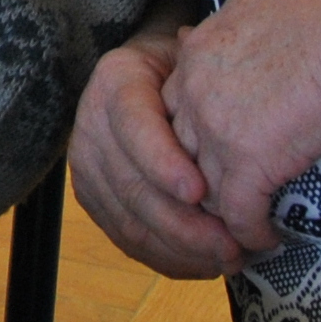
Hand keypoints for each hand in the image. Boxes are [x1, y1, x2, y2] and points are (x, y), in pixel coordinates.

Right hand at [68, 28, 245, 279]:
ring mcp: (87, 168)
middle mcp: (90, 126)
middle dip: (184, 225)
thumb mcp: (195, 57)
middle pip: (132, 187)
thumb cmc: (183, 68)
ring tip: (229, 259)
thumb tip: (230, 83)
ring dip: (182, 250)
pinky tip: (206, 264)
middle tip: (233, 244)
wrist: (147, 80)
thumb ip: (207, 74)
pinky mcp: (93, 200)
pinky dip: (169, 260)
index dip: (163, 163)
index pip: (134, 127)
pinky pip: (128, 241)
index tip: (201, 192)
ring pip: (129, 223)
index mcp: (116, 82)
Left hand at [159, 0, 320, 255]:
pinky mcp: (247, 164)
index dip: (198, 125)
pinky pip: (237, 213)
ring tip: (242, 223)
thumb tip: (238, 28)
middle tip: (224, 189)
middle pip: (181, 144)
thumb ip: (238, 23)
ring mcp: (217, 129)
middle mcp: (196, 89)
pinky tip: (266, 239)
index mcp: (200, 50)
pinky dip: (250, 232)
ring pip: (202, 183)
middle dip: (200, 170)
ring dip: (222, 208)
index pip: (179, 100)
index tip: (221, 142)